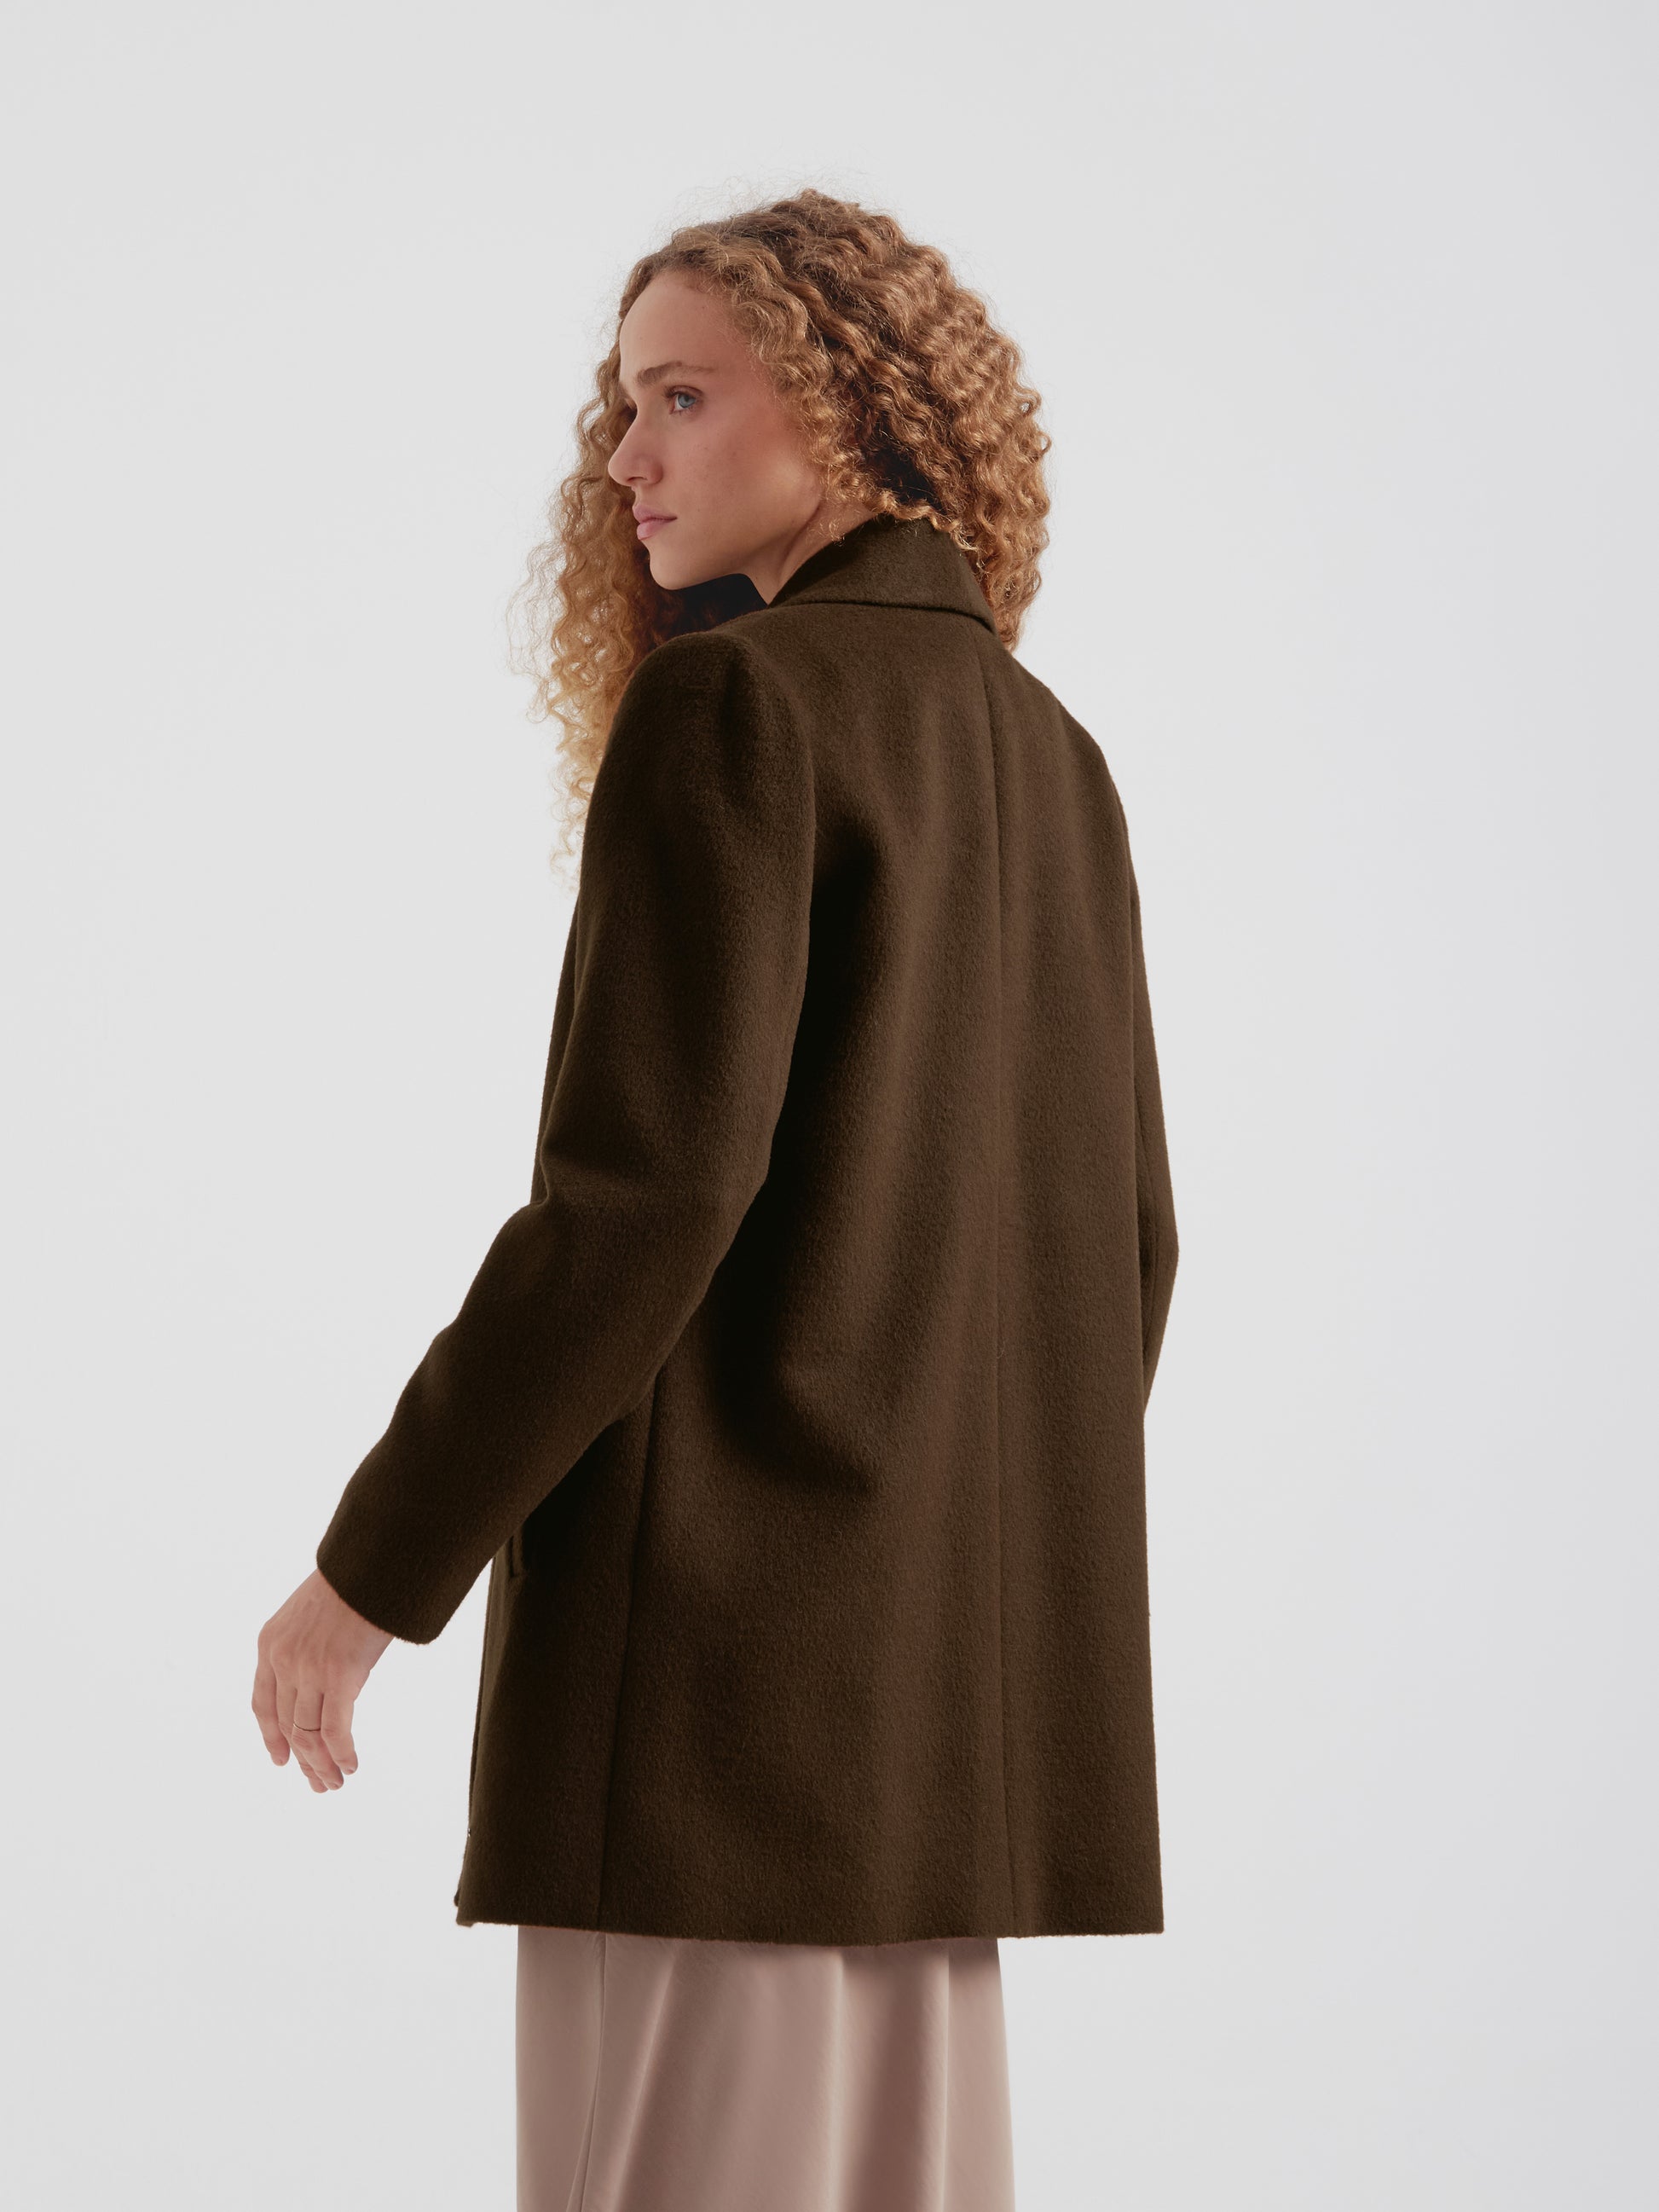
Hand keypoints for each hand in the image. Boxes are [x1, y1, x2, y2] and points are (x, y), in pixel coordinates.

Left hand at [253, 1568, 393, 1791]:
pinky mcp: (339, 1676)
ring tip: (334, 1782)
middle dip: (304, 1760)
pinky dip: (341, 1754)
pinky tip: (350, 1766)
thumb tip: (325, 1675)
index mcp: (269, 1642)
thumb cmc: (353, 1581)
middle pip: (289, 1725)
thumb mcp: (312, 1612)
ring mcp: (308, 1669)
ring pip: (308, 1733)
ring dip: (322, 1764)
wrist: (372, 1561)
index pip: (262, 1704)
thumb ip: (307, 1645)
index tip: (282, 1760)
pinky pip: (334, 1730)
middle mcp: (282, 1660)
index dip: (271, 1737)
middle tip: (318, 1783)